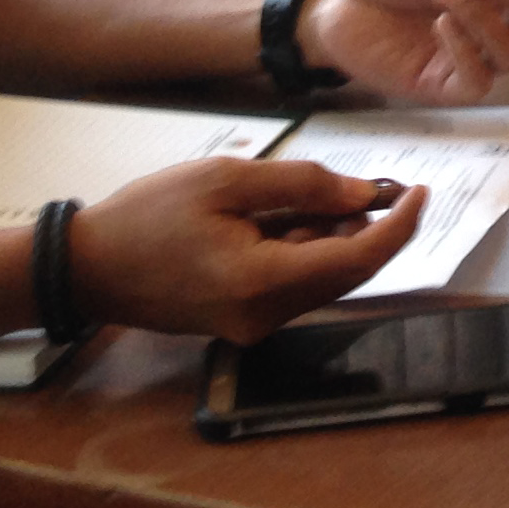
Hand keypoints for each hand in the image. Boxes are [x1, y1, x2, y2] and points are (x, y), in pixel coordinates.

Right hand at [70, 156, 428, 346]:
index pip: (357, 261)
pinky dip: (304, 249)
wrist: (89, 268)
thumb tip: (361, 196)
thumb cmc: (148, 217)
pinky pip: (294, 284)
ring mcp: (254, 326)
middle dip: (366, 228)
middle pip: (345, 274)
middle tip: (370, 184)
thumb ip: (300, 186)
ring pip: (322, 278)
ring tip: (301, 195)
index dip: (398, 227)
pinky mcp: (243, 322)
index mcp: (261, 283)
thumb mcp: (226, 181)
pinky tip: (279, 218)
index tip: (419, 193)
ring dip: (331, 236)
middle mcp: (265, 317)